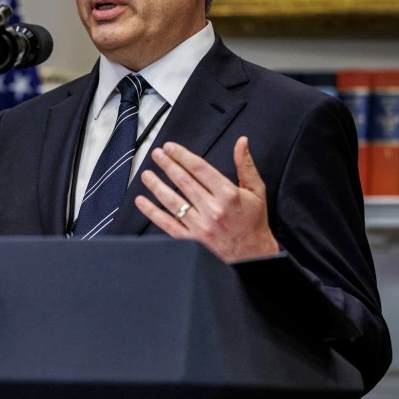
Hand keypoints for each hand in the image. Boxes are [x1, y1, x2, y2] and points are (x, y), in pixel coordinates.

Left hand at [133, 136, 278, 262]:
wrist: (254, 257)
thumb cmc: (253, 223)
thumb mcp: (256, 192)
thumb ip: (246, 165)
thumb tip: (241, 142)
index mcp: (228, 195)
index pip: (199, 169)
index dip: (182, 156)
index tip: (170, 147)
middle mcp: (213, 209)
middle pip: (183, 181)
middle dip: (167, 165)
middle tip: (156, 154)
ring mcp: (200, 226)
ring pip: (172, 201)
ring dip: (156, 186)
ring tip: (146, 174)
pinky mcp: (191, 240)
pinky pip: (167, 223)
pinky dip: (152, 212)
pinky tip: (141, 201)